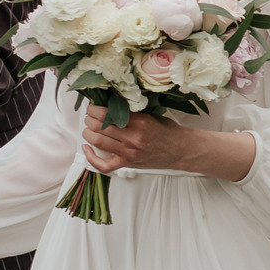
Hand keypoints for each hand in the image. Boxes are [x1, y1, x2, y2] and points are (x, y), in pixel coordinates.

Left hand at [81, 104, 210, 174]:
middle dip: (89, 118)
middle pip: (99, 126)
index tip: (94, 106)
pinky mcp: (128, 163)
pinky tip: (88, 149)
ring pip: (97, 141)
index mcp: (139, 121)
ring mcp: (129, 152)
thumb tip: (108, 104)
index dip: (94, 108)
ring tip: (89, 128)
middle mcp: (133, 137)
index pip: (107, 113)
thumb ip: (131, 112)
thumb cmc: (167, 131)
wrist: (181, 150)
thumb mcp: (151, 115)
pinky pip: (104, 165)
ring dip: (88, 133)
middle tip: (90, 115)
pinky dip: (92, 158)